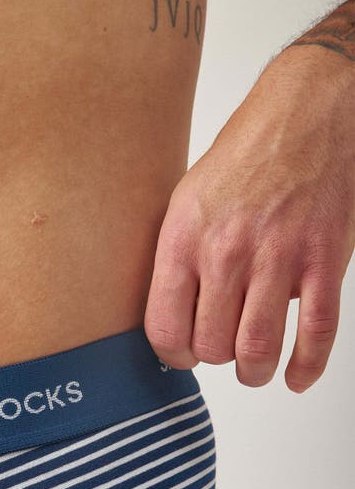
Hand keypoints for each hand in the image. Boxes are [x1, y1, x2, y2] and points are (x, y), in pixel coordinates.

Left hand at [144, 45, 354, 391]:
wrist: (308, 111)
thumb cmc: (246, 154)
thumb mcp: (187, 199)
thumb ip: (178, 258)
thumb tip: (173, 314)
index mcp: (185, 237)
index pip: (165, 327)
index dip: (173, 354)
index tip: (183, 354)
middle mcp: (227, 251)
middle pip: (212, 344)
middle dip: (216, 358)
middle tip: (223, 351)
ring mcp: (278, 257)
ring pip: (257, 348)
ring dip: (254, 371)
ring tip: (254, 369)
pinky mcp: (324, 259)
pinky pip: (315, 333)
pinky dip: (306, 366)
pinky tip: (297, 377)